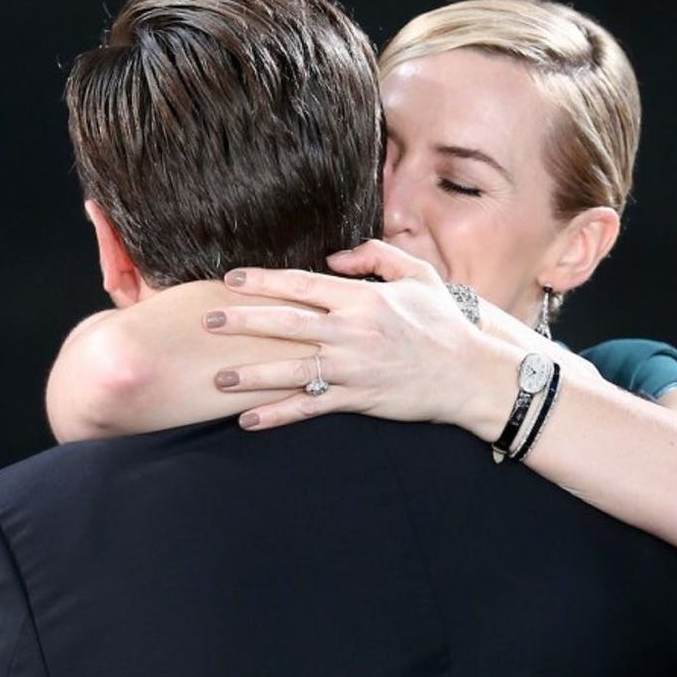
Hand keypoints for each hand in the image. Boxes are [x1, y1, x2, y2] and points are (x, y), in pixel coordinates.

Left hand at [202, 239, 517, 432]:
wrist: (469, 373)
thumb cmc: (443, 322)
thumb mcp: (417, 275)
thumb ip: (374, 256)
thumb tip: (332, 257)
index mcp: (363, 299)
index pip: (302, 284)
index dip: (263, 281)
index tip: (231, 280)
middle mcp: (353, 332)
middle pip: (286, 323)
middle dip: (243, 322)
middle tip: (207, 321)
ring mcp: (354, 368)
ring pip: (292, 370)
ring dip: (252, 375)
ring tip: (218, 378)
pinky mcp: (359, 398)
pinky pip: (311, 408)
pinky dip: (279, 415)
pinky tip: (248, 420)